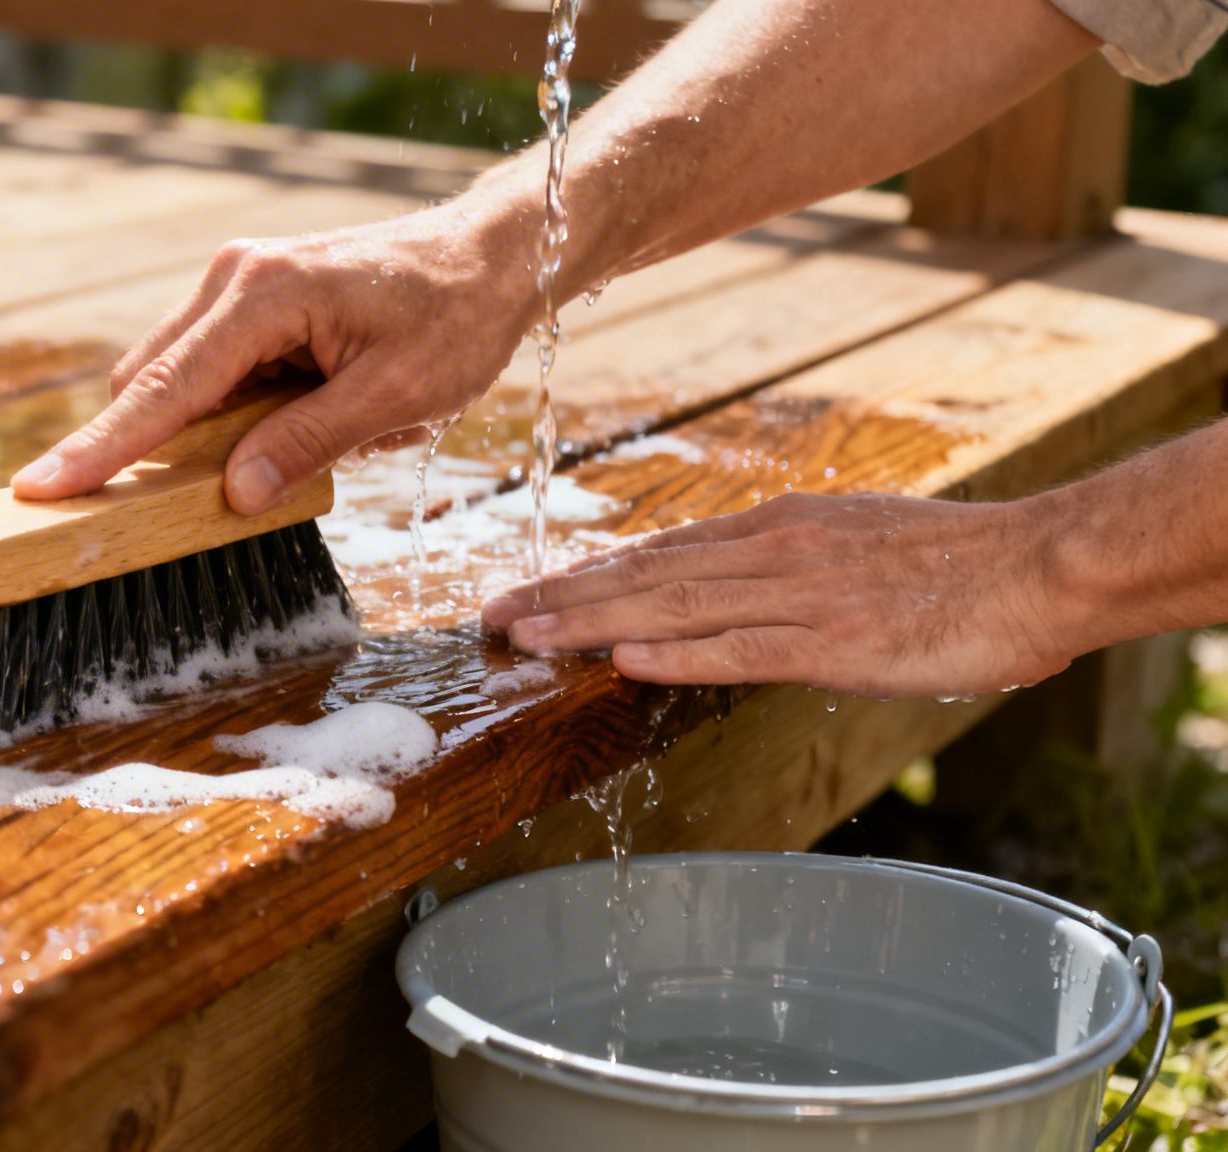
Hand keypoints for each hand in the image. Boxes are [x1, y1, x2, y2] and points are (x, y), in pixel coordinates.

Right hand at [10, 195, 541, 513]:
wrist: (489, 256)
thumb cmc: (454, 319)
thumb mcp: (395, 397)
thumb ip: (307, 443)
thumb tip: (231, 495)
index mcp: (262, 295)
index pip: (162, 389)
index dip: (101, 449)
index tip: (38, 489)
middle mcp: (232, 279)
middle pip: (148, 383)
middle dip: (138, 450)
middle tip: (146, 517)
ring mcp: (236, 285)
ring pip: (173, 378)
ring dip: (193, 433)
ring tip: (275, 450)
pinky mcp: (250, 302)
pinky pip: (206, 370)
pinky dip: (219, 413)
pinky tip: (281, 423)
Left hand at [480, 492, 1078, 697]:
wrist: (1042, 563)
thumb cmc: (956, 563)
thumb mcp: (853, 542)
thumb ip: (788, 562)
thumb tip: (732, 584)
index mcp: (776, 529)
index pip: (658, 552)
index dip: (584, 574)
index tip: (524, 591)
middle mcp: (773, 553)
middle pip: (644, 575)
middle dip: (558, 597)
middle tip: (486, 617)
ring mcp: (801, 596)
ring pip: (672, 607)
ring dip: (589, 623)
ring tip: (522, 637)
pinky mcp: (837, 641)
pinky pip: (743, 650)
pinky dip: (679, 655)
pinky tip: (623, 662)